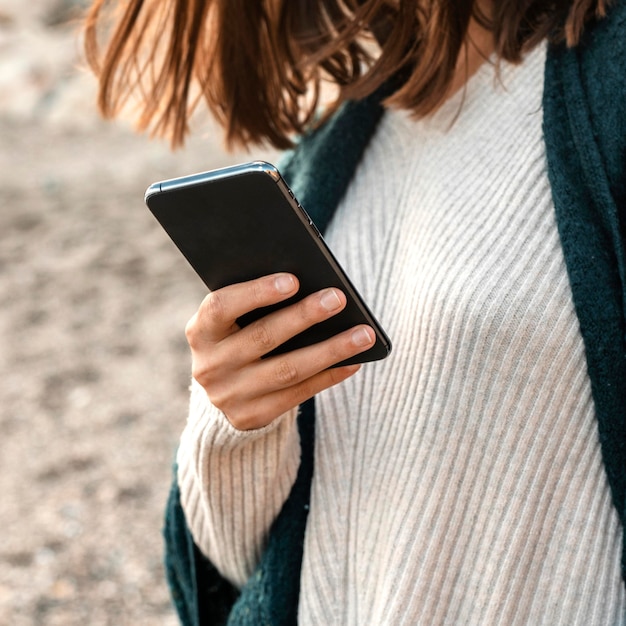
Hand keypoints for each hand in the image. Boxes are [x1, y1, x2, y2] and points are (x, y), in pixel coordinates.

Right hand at [185, 272, 374, 429]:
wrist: (226, 391)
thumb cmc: (239, 337)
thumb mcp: (234, 321)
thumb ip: (256, 305)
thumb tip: (312, 286)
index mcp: (200, 332)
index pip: (221, 307)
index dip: (256, 293)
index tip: (293, 280)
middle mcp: (210, 366)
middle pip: (263, 337)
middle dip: (304, 316)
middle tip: (338, 298)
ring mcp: (229, 395)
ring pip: (288, 370)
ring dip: (330, 350)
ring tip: (363, 335)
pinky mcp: (252, 416)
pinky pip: (298, 394)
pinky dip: (329, 376)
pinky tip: (354, 361)